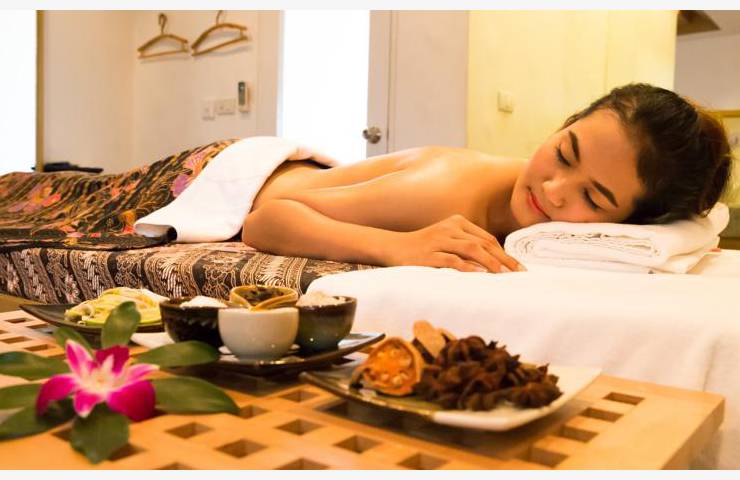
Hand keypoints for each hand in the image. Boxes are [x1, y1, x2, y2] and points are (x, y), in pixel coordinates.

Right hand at [385, 214, 524, 272]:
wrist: (393, 247)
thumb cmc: (423, 248)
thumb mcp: (446, 241)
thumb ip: (466, 247)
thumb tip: (493, 264)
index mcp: (457, 222)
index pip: (487, 238)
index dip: (504, 253)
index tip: (518, 268)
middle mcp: (450, 228)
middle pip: (484, 243)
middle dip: (504, 259)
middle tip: (519, 274)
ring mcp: (439, 240)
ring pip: (472, 249)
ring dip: (491, 263)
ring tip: (504, 275)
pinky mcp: (429, 254)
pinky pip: (452, 260)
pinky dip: (467, 267)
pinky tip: (479, 275)